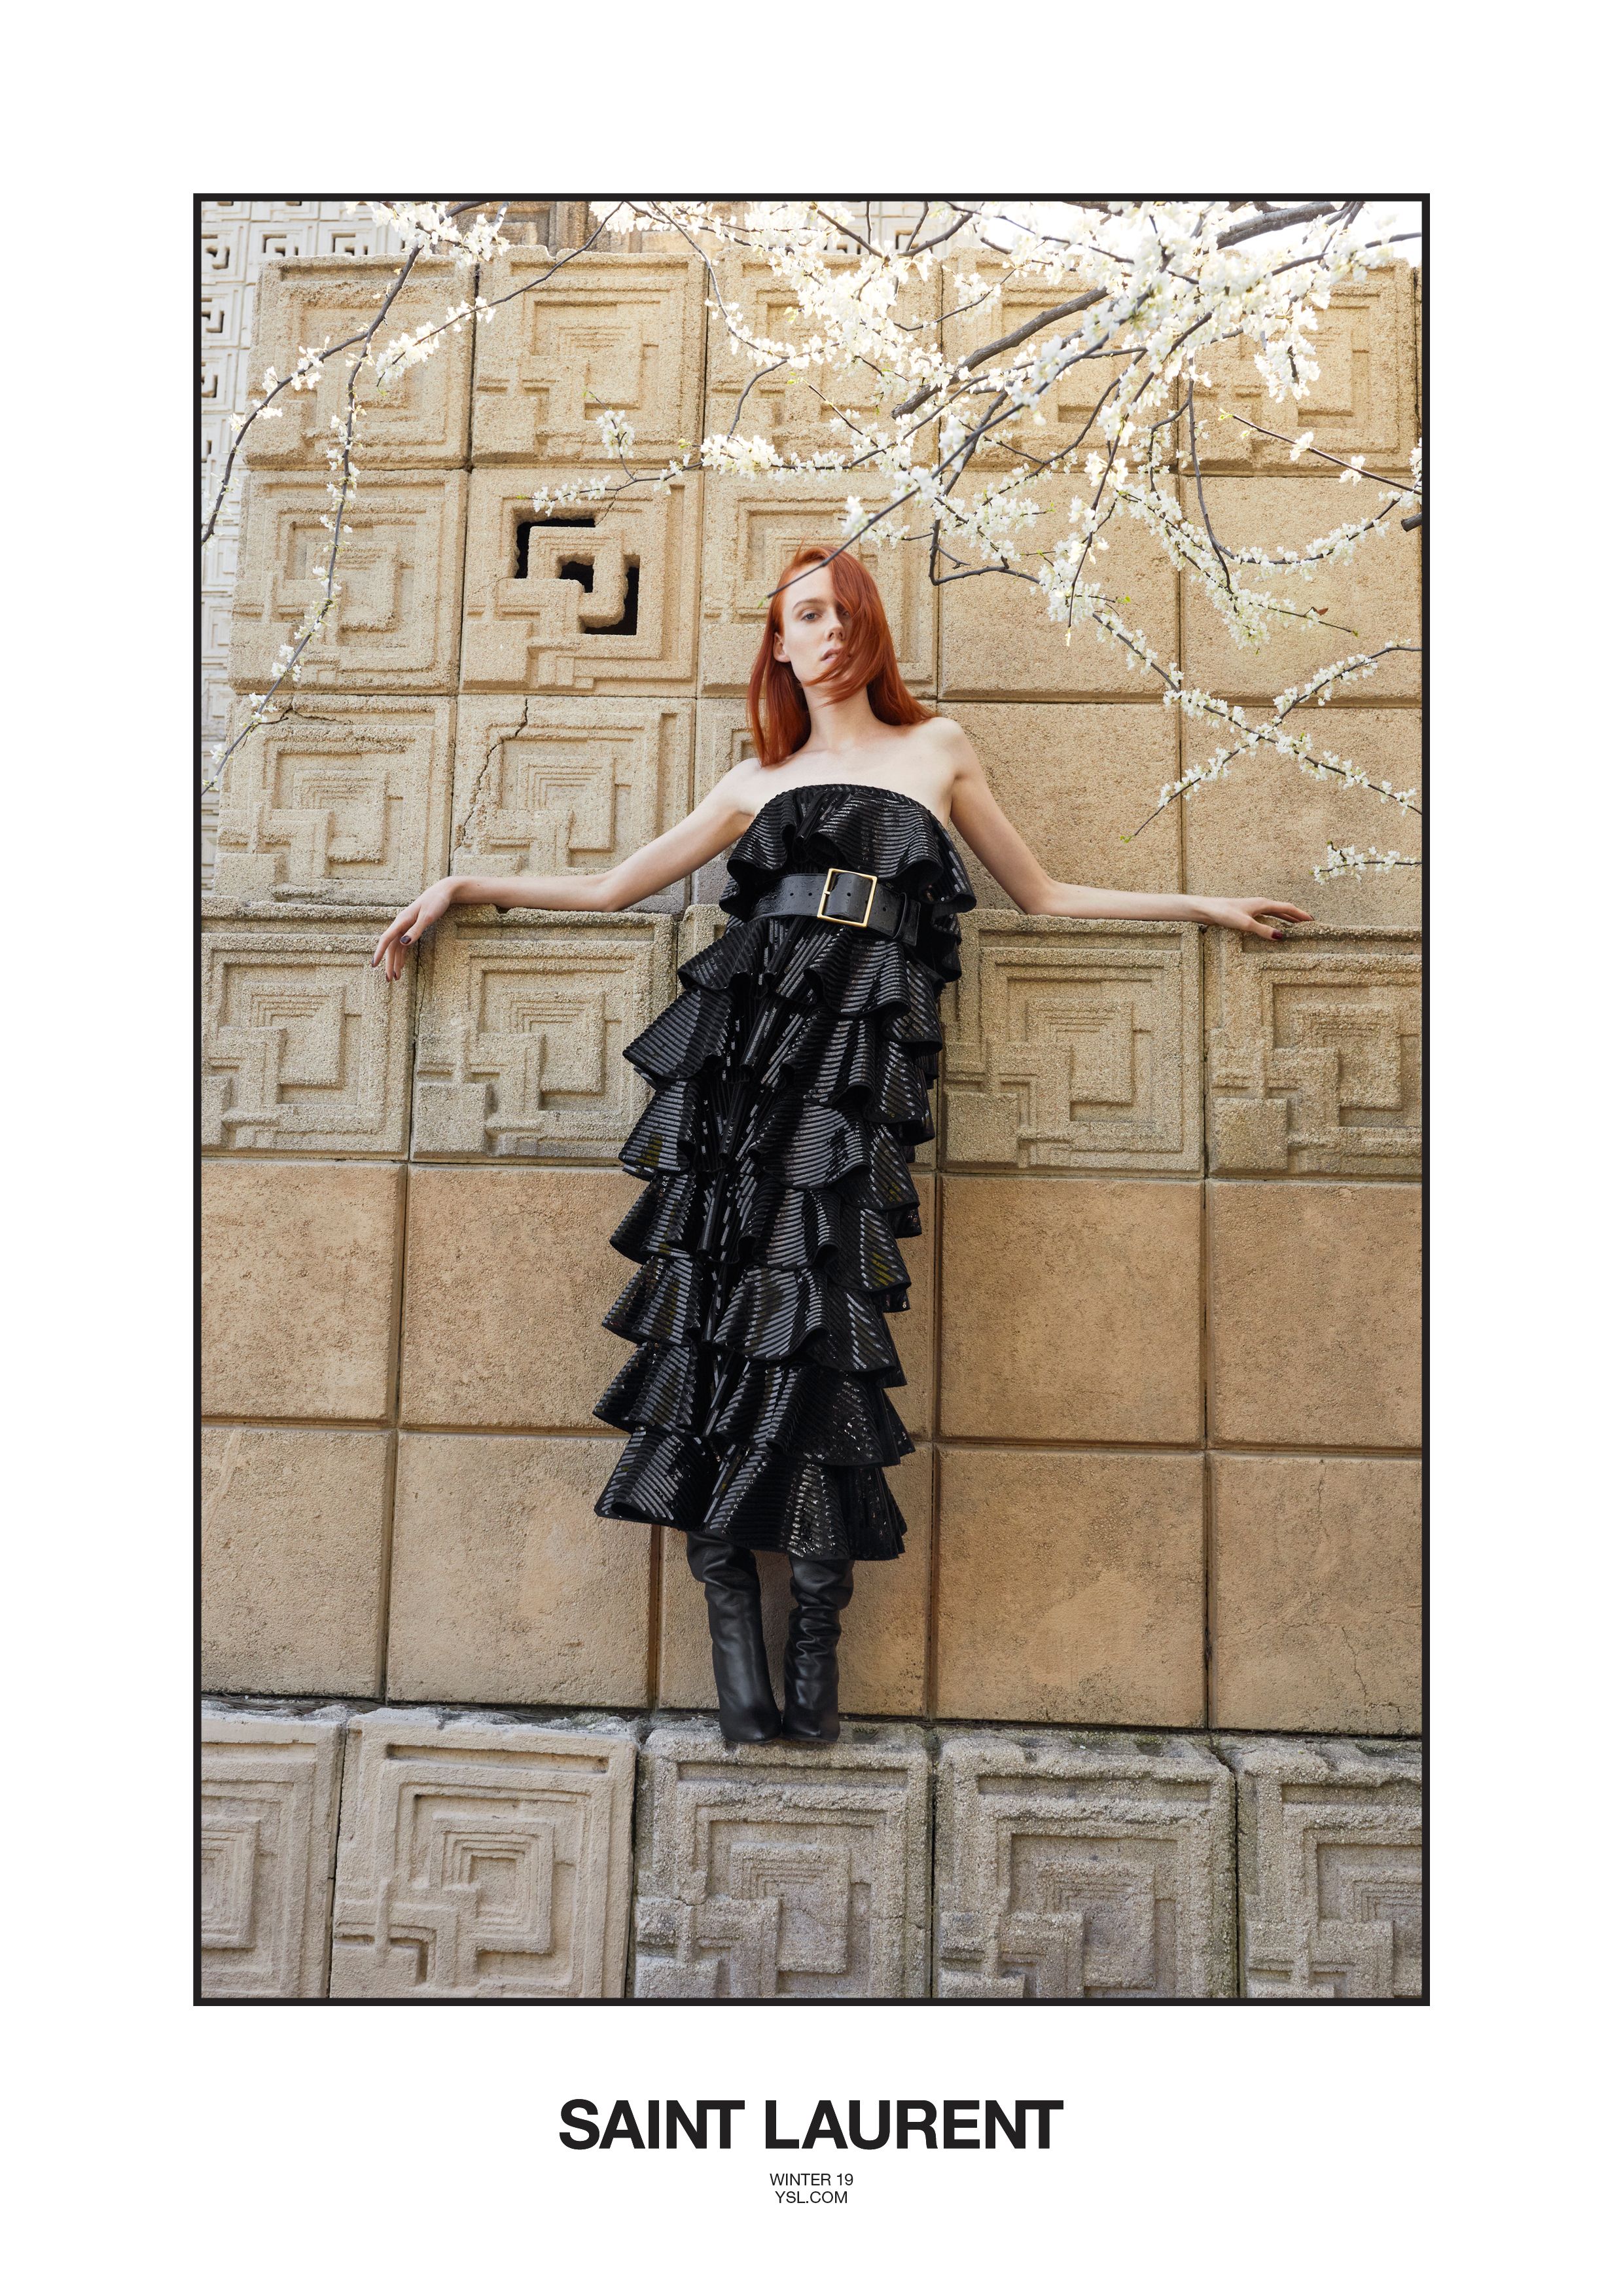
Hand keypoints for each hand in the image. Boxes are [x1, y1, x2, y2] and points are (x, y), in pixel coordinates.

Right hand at [372, 878, 458, 980]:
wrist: (443, 892)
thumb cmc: (436, 902)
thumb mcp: (428, 917)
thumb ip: (416, 930)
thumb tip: (403, 943)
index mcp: (402, 921)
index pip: (386, 939)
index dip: (379, 952)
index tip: (374, 965)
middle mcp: (400, 924)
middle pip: (391, 947)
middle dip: (389, 963)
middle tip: (389, 980)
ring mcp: (405, 926)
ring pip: (396, 947)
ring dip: (395, 962)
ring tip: (395, 977)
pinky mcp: (411, 928)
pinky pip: (403, 945)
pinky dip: (402, 956)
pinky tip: (402, 966)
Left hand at [1194, 896, 1313, 941]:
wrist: (1208, 909)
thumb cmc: (1225, 913)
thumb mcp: (1246, 924)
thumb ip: (1263, 931)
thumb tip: (1281, 937)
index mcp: (1263, 904)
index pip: (1288, 908)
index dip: (1301, 914)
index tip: (1312, 920)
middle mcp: (1261, 904)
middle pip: (1283, 910)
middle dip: (1296, 917)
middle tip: (1308, 925)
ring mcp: (1254, 909)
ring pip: (1275, 913)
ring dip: (1286, 919)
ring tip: (1296, 927)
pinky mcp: (1247, 914)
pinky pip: (1267, 917)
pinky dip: (1275, 922)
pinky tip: (1274, 928)